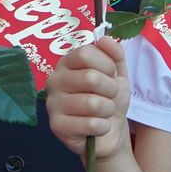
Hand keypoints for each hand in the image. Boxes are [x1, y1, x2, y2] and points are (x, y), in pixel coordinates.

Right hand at [46, 36, 131, 160]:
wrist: (109, 132)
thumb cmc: (109, 99)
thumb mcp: (118, 74)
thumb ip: (115, 54)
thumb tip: (105, 39)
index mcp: (67, 63)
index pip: (85, 53)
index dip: (107, 65)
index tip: (111, 75)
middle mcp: (55, 80)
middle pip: (90, 77)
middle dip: (111, 89)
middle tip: (110, 96)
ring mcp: (52, 104)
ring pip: (92, 103)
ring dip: (108, 109)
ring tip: (104, 112)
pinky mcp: (56, 126)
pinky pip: (90, 124)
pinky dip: (103, 127)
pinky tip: (98, 127)